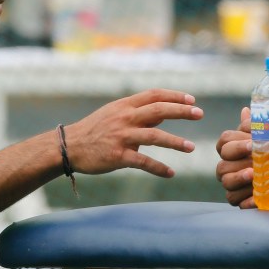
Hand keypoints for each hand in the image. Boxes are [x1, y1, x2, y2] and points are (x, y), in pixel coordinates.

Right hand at [65, 89, 202, 177]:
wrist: (69, 146)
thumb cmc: (95, 129)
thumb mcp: (115, 113)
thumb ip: (138, 112)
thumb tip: (164, 112)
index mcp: (125, 105)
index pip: (154, 95)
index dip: (174, 96)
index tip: (191, 100)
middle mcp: (125, 118)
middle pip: (158, 110)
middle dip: (181, 111)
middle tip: (199, 114)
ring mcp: (121, 136)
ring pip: (154, 136)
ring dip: (175, 142)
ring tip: (192, 148)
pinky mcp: (118, 156)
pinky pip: (143, 162)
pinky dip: (158, 168)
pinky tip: (170, 173)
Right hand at [215, 107, 254, 208]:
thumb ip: (257, 126)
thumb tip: (245, 110)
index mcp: (235, 148)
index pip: (224, 142)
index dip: (235, 143)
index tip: (252, 143)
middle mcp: (231, 166)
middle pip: (222, 163)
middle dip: (236, 160)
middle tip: (254, 158)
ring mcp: (235, 184)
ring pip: (226, 182)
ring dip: (238, 178)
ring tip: (254, 176)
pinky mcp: (242, 199)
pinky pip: (236, 200)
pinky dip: (246, 199)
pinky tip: (257, 197)